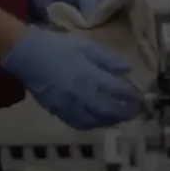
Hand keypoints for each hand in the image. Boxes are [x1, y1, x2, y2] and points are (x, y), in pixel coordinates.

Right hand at [0, 28, 142, 129]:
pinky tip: (97, 120)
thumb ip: (107, 59)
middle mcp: (83, 95)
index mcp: (91, 77)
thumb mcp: (85, 46)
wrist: (28, 56)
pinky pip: (80, 123)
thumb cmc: (58, 47)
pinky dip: (92, 124)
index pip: (117, 92)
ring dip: (110, 120)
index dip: (131, 96)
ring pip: (96, 120)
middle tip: (135, 111)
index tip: (140, 98)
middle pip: (110, 110)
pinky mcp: (59, 111)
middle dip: (125, 112)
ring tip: (119, 117)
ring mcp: (71, 106)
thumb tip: (127, 69)